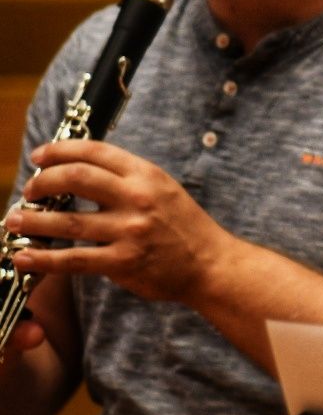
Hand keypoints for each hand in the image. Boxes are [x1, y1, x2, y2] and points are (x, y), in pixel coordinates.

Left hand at [10, 139, 232, 304]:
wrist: (210, 264)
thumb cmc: (183, 226)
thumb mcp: (162, 189)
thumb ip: (126, 178)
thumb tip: (79, 168)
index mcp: (147, 175)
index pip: (95, 152)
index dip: (60, 150)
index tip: (39, 156)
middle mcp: (138, 198)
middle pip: (75, 178)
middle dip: (42, 182)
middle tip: (28, 189)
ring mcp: (130, 231)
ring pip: (66, 222)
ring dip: (32, 220)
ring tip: (13, 219)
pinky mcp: (123, 262)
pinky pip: (74, 259)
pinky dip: (43, 258)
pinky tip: (24, 256)